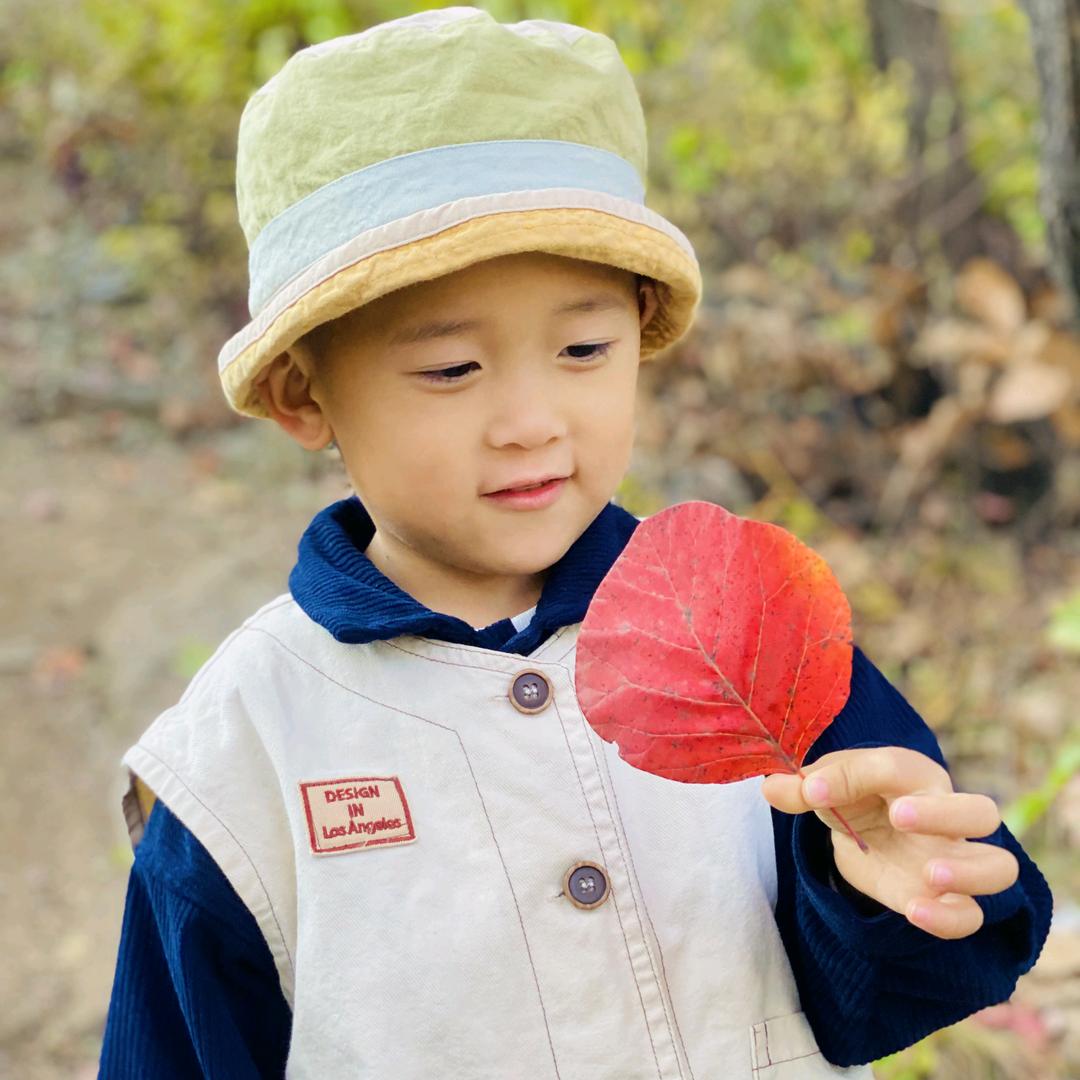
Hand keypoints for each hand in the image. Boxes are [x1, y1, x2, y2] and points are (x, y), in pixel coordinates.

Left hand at [761, 747, 1019, 939]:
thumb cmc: (850, 794)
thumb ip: (801, 786)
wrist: (867, 830)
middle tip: (899, 817)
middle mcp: (944, 813)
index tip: (814, 791)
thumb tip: (773, 788)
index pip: (894, 767)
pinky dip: (950, 918)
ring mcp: (951, 858)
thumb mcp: (822, 784)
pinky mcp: (945, 899)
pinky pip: (971, 916)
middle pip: (980, 810)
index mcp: (909, 774)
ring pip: (998, 867)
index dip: (854, 775)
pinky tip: (916, 911)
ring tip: (929, 876)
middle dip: (946, 814)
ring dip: (969, 872)